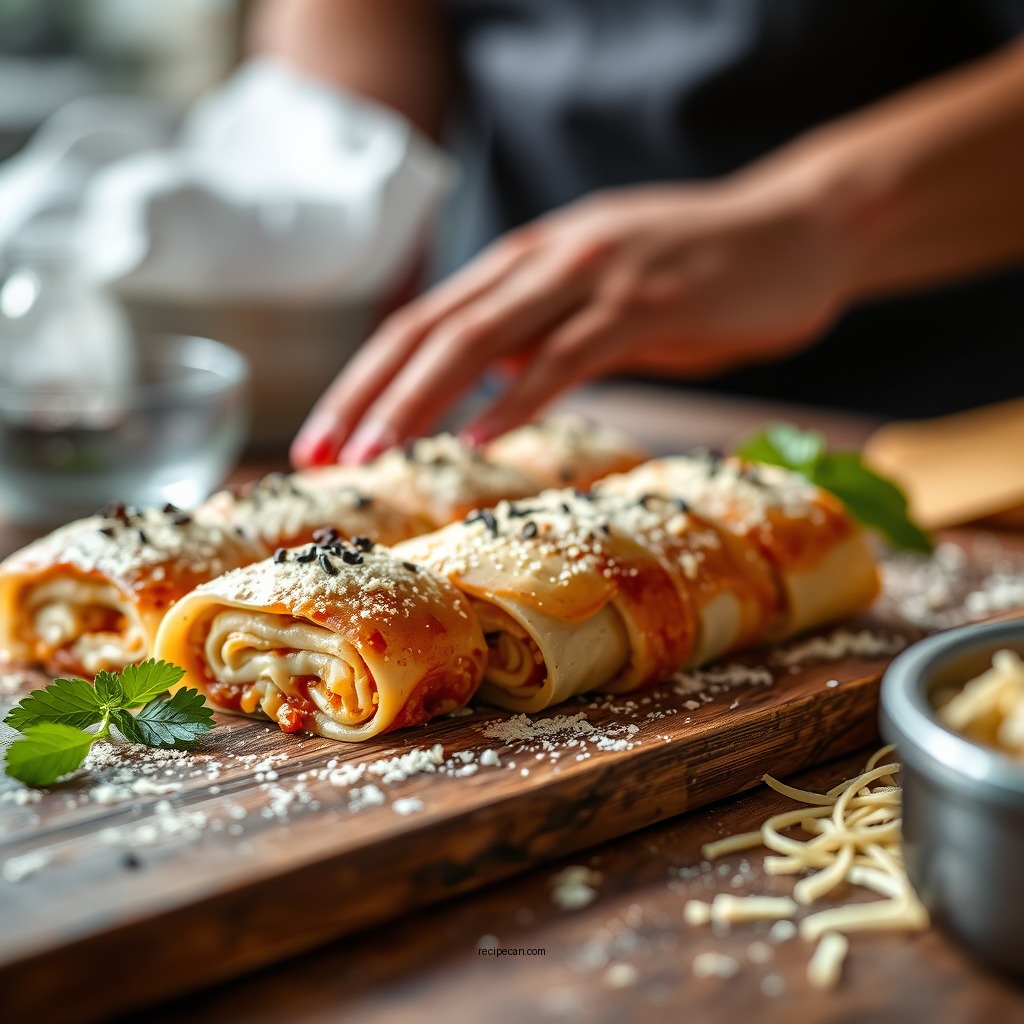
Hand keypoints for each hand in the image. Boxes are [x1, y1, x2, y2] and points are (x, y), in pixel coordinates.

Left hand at [291, 173, 850, 466]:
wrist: (797, 232)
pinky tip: (482, 439)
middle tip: (321, 454)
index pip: (423, 322)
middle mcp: (544, 260)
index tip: (326, 437)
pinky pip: (568, 355)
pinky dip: (519, 399)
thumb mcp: (599, 301)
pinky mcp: (647, 303)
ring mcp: (593, 276)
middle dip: (368, 394)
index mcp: (524, 262)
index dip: (366, 379)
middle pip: (432, 330)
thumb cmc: (697, 276)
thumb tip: (487, 381)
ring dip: (422, 401)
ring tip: (375, 455)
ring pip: (484, 339)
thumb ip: (540, 334)